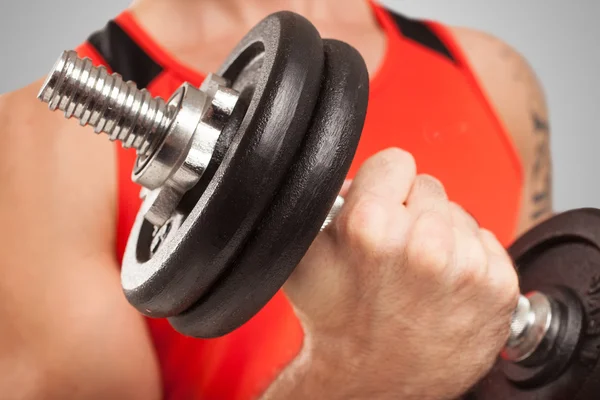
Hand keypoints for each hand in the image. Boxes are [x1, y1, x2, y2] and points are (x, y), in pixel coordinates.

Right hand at [276, 148, 519, 399]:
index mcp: (371, 226)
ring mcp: (465, 267)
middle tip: (392, 257)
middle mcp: (424, 244)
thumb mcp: (304, 258)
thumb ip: (320, 206)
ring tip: (417, 277)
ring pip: (459, 215)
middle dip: (410, 213)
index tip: (378, 213)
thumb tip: (340, 178)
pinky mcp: (498, 289)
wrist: (370, 382)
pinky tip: (443, 289)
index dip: (383, 187)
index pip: (396, 161)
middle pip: (429, 187)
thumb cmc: (338, 324)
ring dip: (440, 238)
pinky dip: (468, 260)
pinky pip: (487, 243)